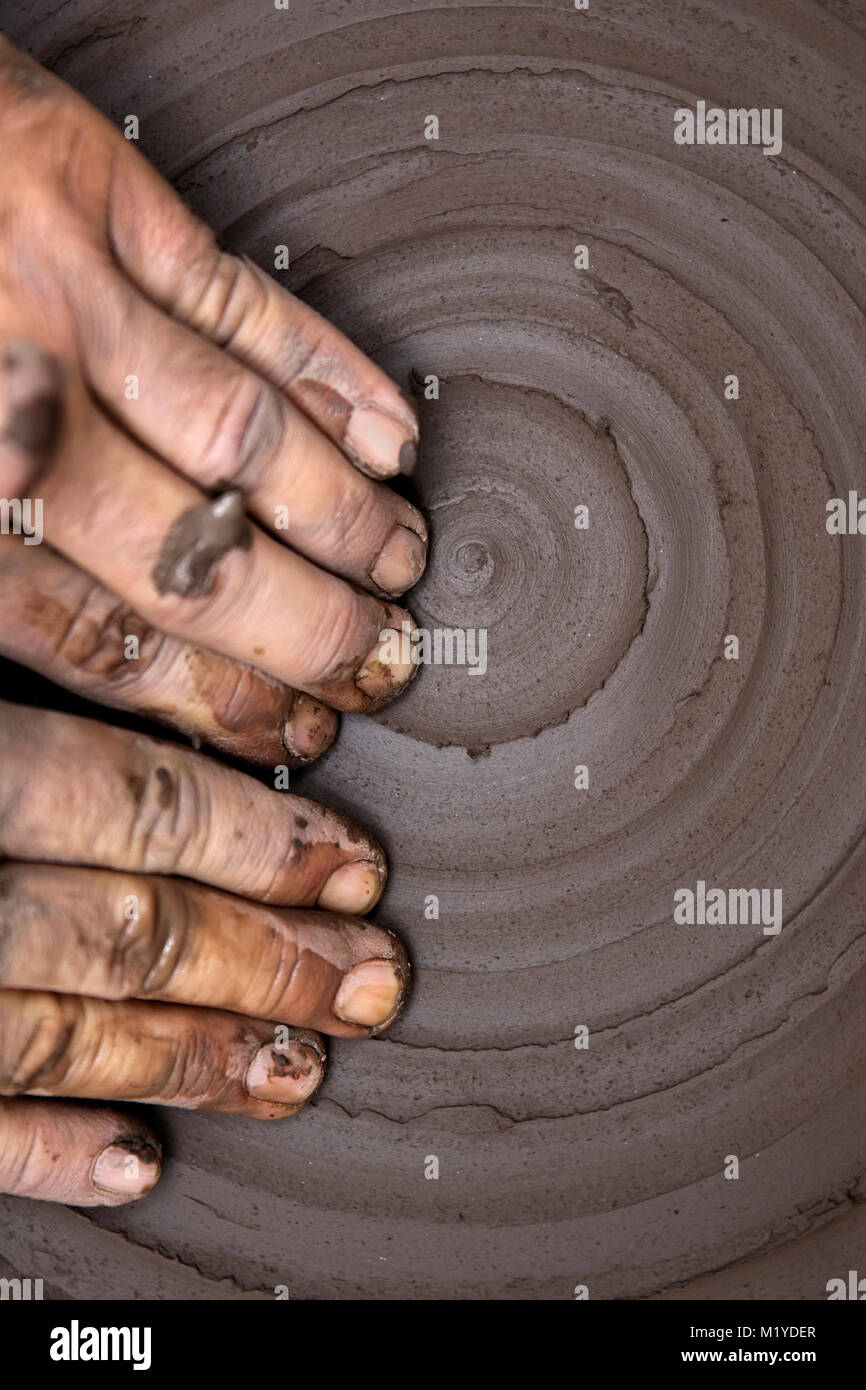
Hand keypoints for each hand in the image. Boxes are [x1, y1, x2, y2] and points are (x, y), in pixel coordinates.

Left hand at [0, 37, 426, 763]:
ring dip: (345, 517)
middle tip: (380, 666)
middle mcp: (10, 413)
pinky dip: (336, 377)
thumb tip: (100, 653)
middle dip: (312, 632)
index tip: (292, 731)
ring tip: (403, 563)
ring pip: (247, 441)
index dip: (217, 697)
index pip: (108, 639)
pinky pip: (245, 307)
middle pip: (201, 560)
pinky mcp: (96, 193)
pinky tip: (391, 431)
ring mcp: (60, 296)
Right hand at [0, 702, 408, 1204]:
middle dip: (270, 958)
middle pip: (133, 928)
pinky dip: (49, 1150)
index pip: (140, 801)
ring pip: (67, 1035)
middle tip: (370, 976)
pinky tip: (138, 1160)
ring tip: (294, 1069)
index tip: (356, 860)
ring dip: (194, 1056)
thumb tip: (167, 682)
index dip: (265, 838)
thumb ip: (54, 694)